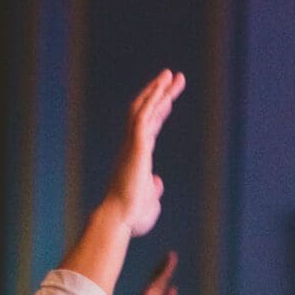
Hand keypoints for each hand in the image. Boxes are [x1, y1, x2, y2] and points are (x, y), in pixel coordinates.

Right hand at [105, 70, 183, 235]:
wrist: (120, 219)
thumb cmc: (131, 216)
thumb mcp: (150, 202)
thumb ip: (153, 189)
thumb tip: (157, 182)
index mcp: (136, 156)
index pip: (149, 126)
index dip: (160, 110)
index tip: (170, 97)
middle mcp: (131, 145)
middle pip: (147, 111)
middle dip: (160, 93)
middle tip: (174, 76)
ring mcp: (132, 144)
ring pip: (143, 109)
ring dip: (157, 90)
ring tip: (171, 74)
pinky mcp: (135, 146)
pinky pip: (143, 117)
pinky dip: (152, 101)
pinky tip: (162, 89)